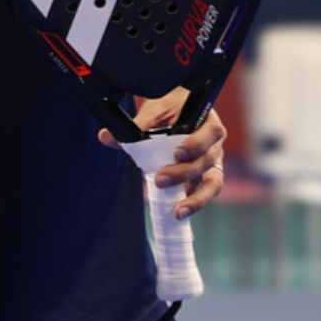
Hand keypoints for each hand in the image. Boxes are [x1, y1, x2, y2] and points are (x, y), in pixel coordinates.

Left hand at [98, 89, 226, 219]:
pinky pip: (203, 193)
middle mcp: (214, 144)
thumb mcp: (155, 110)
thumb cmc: (169, 108)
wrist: (175, 109)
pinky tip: (175, 213)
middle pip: (207, 161)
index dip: (196, 145)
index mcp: (208, 122)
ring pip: (212, 183)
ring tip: (177, 212)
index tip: (176, 154)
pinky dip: (191, 203)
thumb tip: (106, 137)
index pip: (212, 133)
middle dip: (184, 173)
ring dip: (196, 199)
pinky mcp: (204, 177)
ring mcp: (212, 163)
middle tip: (160, 180)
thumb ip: (136, 124)